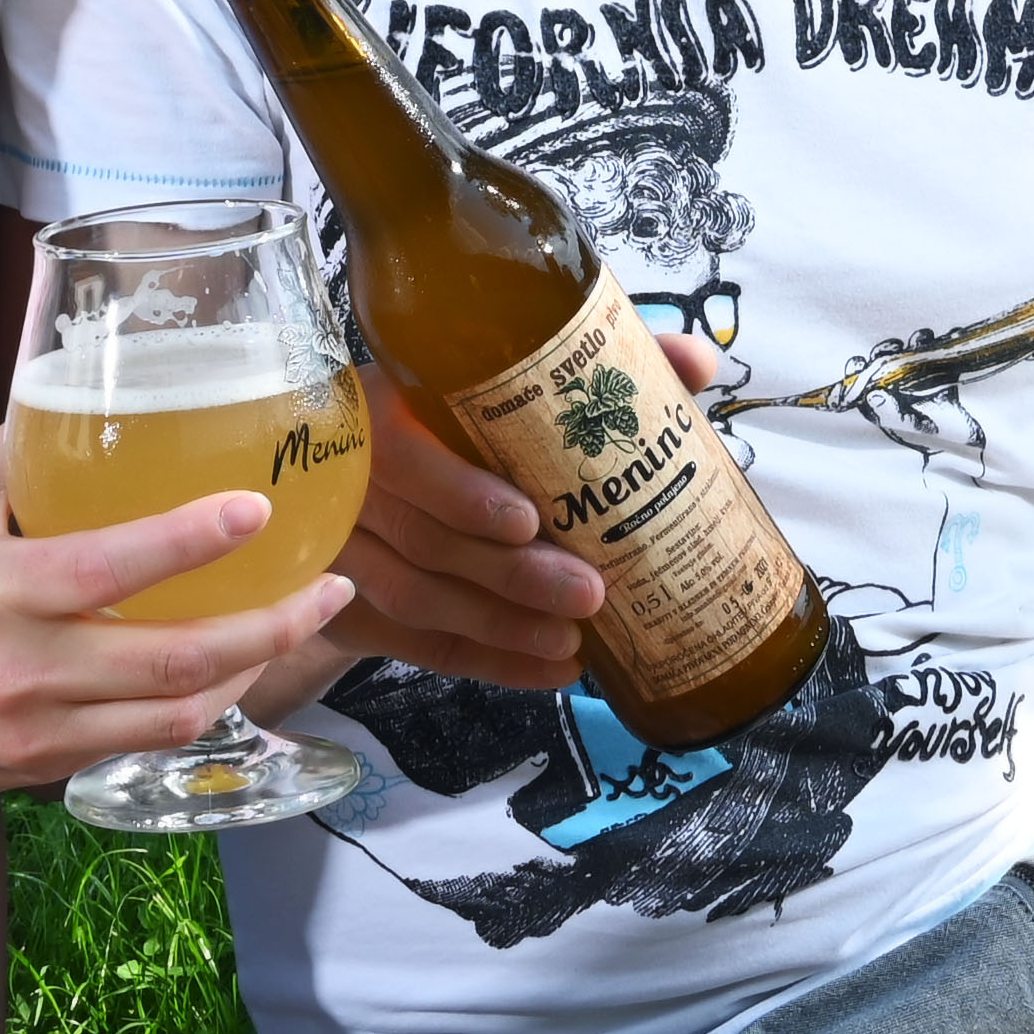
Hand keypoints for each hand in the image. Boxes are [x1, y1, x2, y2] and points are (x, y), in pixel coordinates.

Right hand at [0, 429, 354, 802]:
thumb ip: (24, 453)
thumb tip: (98, 386)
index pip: (110, 566)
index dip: (192, 539)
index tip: (259, 507)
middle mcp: (24, 668)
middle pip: (174, 662)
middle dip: (271, 625)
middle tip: (332, 586)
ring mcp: (39, 730)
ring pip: (177, 713)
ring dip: (254, 668)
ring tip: (302, 621)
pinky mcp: (45, 769)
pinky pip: (147, 741)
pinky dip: (203, 704)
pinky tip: (236, 666)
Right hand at [315, 331, 725, 691]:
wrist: (348, 458)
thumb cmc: (439, 409)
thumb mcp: (489, 378)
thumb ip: (586, 367)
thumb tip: (696, 363)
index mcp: (376, 408)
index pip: (403, 455)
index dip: (461, 492)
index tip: (528, 519)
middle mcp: (345, 482)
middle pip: (424, 540)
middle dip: (511, 575)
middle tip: (590, 593)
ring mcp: (336, 549)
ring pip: (416, 599)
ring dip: (500, 627)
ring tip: (575, 641)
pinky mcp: (347, 605)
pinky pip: (416, 646)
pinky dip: (488, 664)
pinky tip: (550, 671)